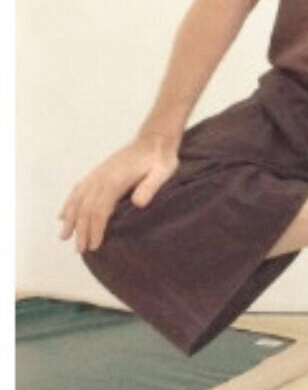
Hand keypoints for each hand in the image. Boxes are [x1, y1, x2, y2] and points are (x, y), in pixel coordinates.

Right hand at [59, 133, 178, 252]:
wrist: (154, 139)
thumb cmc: (160, 159)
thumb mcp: (163, 172)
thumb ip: (150, 187)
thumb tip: (138, 204)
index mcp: (115, 180)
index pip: (100, 210)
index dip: (95, 229)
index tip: (94, 246)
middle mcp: (101, 177)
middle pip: (86, 208)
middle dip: (81, 230)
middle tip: (80, 250)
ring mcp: (97, 174)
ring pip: (78, 200)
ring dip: (71, 220)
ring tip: (65, 237)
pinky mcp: (98, 172)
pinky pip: (78, 190)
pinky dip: (69, 203)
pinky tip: (63, 215)